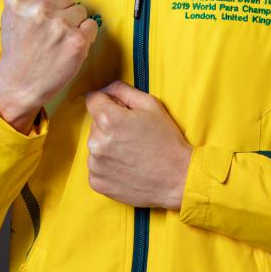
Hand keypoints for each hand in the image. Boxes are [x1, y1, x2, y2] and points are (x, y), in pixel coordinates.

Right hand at [0, 0, 98, 132]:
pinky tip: (68, 46)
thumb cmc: (19, 48)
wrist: (20, 83)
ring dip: (73, 24)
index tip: (46, 7)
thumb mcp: (12, 13)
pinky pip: (91, 26)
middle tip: (50, 29)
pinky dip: (84, 36)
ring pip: (80, 10)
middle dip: (63, 9)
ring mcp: (59, 24)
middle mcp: (39, 8)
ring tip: (57, 39)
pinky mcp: (77, 41)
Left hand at [84, 81, 192, 210]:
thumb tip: (105, 89)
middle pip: (95, 124)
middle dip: (109, 125)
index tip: (120, 110)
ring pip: (96, 145)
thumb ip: (123, 90)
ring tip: (131, 152)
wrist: (178, 178)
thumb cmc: (166, 141)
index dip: (108, 101)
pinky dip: (108, 165)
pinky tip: (127, 166)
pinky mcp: (97, 182)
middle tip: (133, 135)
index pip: (93, 99)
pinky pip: (96, 166)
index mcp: (109, 119)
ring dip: (108, 145)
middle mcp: (96, 142)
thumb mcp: (150, 105)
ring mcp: (95, 165)